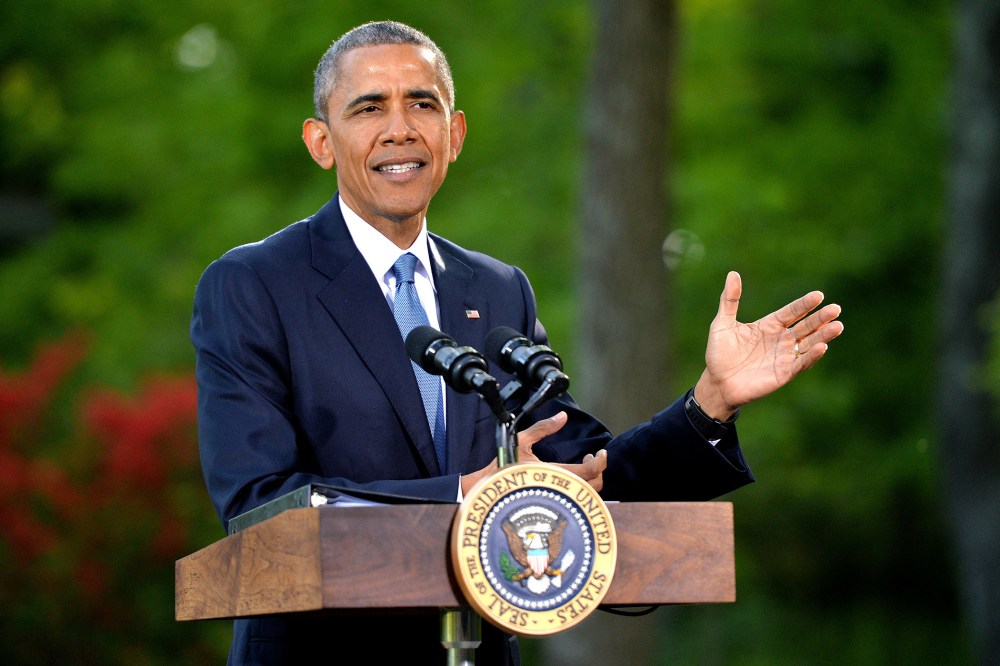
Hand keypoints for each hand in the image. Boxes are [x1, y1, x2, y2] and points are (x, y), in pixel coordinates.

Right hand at [460, 412, 607, 494]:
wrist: (489, 490)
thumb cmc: (503, 466)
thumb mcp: (521, 439)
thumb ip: (543, 427)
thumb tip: (562, 416)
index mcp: (553, 473)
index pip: (588, 471)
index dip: (601, 461)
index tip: (601, 452)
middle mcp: (558, 489)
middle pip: (594, 486)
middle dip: (599, 469)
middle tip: (592, 456)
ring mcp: (557, 500)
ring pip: (588, 495)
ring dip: (592, 479)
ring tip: (584, 464)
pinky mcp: (554, 504)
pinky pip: (578, 499)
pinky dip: (584, 487)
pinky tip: (575, 476)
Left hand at [694, 271, 843, 419]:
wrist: (717, 382)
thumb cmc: (719, 353)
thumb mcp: (722, 324)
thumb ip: (729, 300)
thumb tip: (733, 274)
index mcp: (769, 325)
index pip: (791, 312)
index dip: (804, 304)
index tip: (819, 295)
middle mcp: (781, 340)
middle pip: (805, 326)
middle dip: (820, 318)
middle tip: (835, 308)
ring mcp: (784, 357)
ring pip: (808, 344)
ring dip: (823, 335)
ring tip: (838, 326)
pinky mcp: (784, 374)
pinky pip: (801, 363)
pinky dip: (811, 356)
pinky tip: (822, 347)